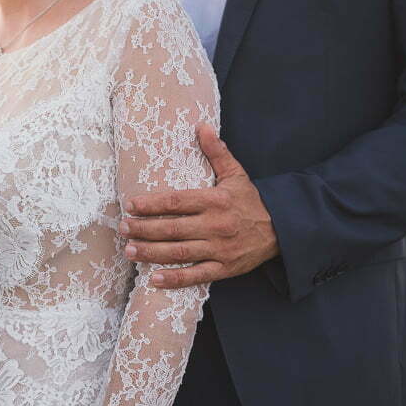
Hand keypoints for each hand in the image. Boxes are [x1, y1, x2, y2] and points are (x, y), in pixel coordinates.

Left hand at [119, 124, 279, 288]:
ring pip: (180, 252)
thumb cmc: (252, 200)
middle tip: (122, 228)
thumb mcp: (236, 173)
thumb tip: (202, 126)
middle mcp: (215, 225)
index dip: (151, 203)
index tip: (131, 205)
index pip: (176, 201)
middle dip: (144, 229)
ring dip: (151, 252)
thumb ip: (217, 152)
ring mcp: (219, 249)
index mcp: (215, 200)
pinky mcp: (225, 269)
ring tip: (129, 251)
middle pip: (173, 228)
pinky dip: (176, 279)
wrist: (283, 229)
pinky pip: (197, 275)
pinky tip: (154, 279)